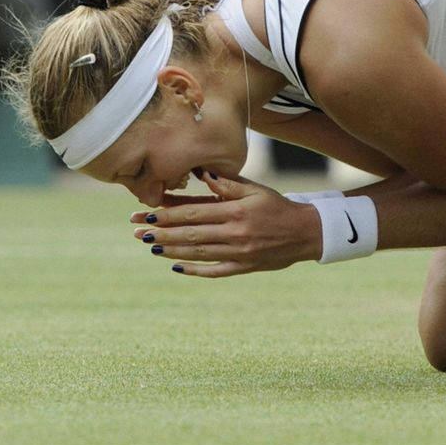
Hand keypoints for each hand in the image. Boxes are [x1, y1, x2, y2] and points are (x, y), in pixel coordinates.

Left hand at [129, 172, 321, 277]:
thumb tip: (203, 173)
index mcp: (237, 211)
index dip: (169, 214)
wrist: (307, 233)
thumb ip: (228, 184)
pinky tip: (176, 267)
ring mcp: (239, 252)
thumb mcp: (256, 190)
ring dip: (172, 249)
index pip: (195, 213)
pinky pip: (215, 270)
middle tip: (139, 232)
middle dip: (162, 232)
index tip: (147, 213)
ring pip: (198, 253)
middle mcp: (236, 233)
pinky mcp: (244, 267)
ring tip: (151, 246)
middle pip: (191, 234)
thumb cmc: (278, 206)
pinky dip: (195, 270)